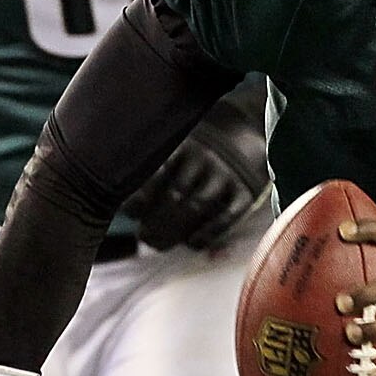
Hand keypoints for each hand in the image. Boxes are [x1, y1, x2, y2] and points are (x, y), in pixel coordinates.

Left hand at [122, 91, 269, 249]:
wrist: (248, 132)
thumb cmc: (197, 150)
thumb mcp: (176, 146)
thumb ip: (153, 172)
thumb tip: (127, 209)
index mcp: (181, 143)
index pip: (153, 175)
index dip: (139, 200)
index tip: (132, 213)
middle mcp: (203, 156)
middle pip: (173, 196)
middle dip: (154, 223)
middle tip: (145, 236)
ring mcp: (226, 173)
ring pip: (195, 208)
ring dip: (173, 232)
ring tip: (157, 244)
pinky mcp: (246, 191)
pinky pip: (225, 218)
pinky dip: (206, 235)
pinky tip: (191, 243)